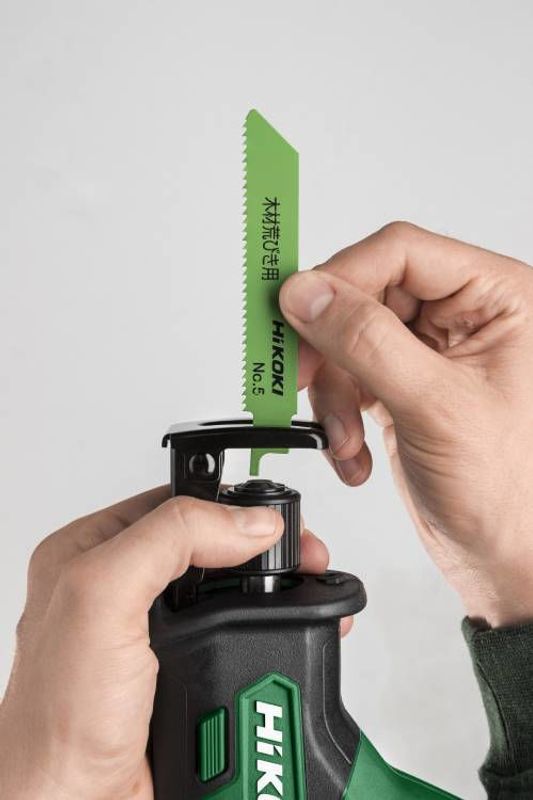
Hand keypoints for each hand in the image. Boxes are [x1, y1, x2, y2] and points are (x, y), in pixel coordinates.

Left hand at [0, 487, 336, 799]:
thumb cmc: (56, 725)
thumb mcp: (102, 601)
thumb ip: (169, 541)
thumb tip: (248, 523)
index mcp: (89, 552)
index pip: (173, 502)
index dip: (230, 506)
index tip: (276, 523)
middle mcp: (122, 589)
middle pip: (212, 546)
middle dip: (264, 551)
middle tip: (307, 562)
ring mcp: (155, 634)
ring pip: (230, 593)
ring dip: (275, 595)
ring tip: (308, 598)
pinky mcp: (183, 672)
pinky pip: (238, 636)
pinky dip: (272, 633)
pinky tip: (290, 634)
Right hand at [280, 222, 532, 627]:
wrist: (507, 561)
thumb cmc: (510, 492)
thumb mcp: (435, 406)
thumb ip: (366, 340)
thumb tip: (307, 292)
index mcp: (498, 299)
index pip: (401, 253)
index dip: (342, 278)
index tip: (295, 309)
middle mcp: (465, 318)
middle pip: (365, 297)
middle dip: (331, 350)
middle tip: (304, 380)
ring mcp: (431, 354)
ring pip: (348, 340)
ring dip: (333, 394)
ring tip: (343, 440)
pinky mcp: (405, 387)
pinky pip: (349, 379)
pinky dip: (337, 416)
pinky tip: (353, 453)